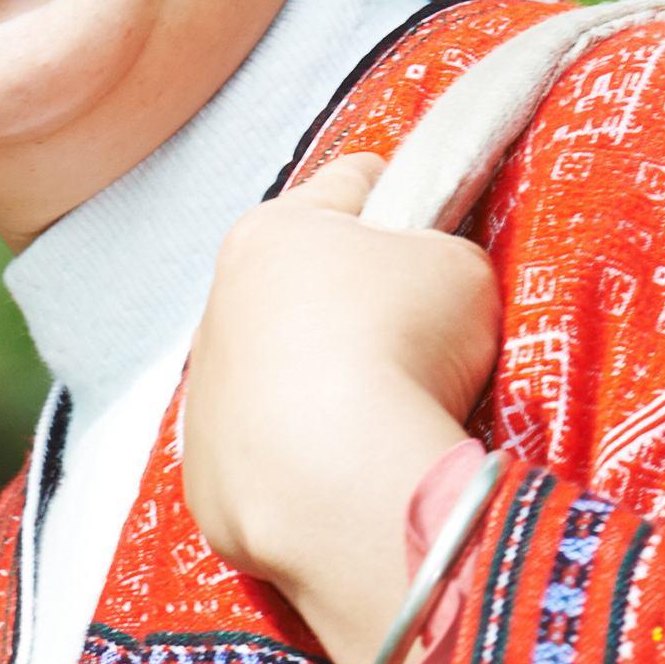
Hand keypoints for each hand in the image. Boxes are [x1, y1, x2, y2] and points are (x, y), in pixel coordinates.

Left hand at [176, 152, 495, 663]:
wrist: (349, 477)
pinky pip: (262, 453)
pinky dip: (301, 456)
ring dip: (318, 383)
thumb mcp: (459, 267)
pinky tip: (342, 467)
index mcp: (273, 234)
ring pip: (271, 373)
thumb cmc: (402, 352)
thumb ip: (438, 254)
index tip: (424, 215)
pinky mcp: (207, 473)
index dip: (401, 197)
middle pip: (298, 284)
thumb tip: (427, 278)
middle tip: (413, 335)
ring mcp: (205, 395)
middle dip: (353, 302)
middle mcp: (220, 308)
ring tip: (377, 414)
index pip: (347, 186)